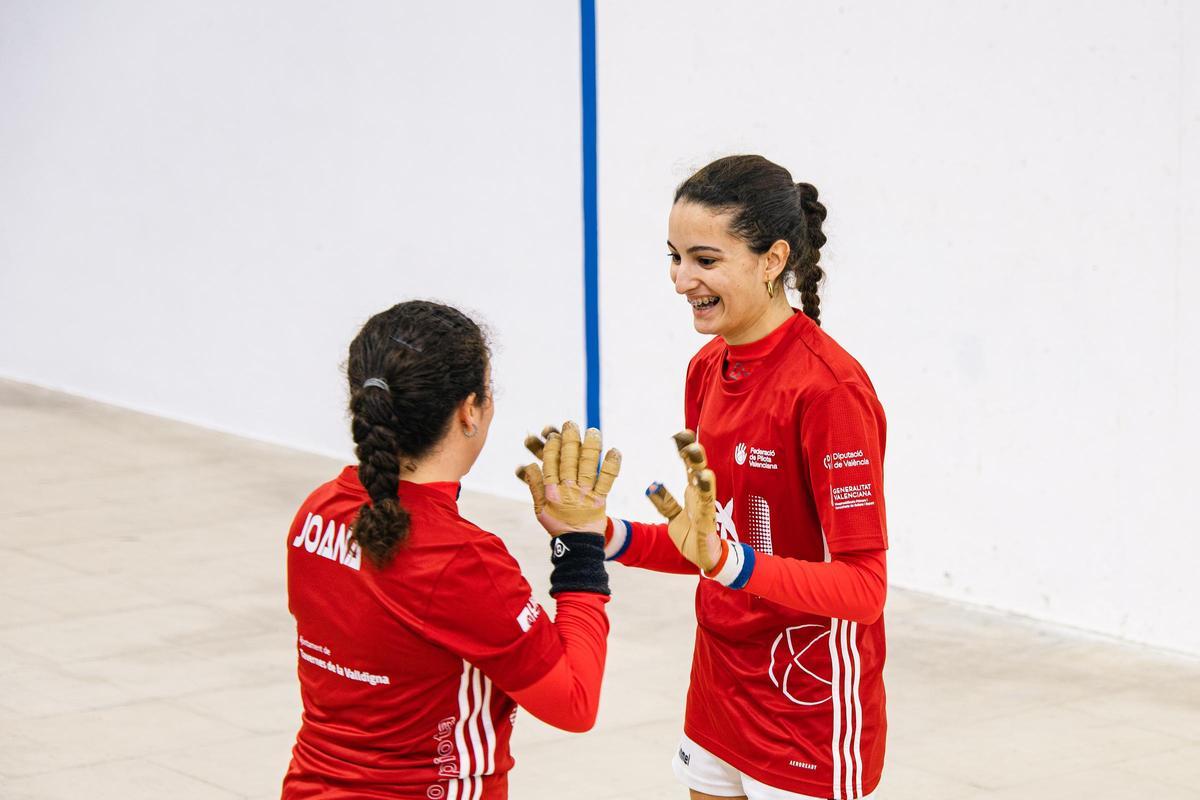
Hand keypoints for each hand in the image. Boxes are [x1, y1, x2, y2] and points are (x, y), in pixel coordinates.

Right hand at [516, 421, 620, 535]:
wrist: (577, 545)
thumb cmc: (557, 524)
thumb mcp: (540, 509)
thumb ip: (534, 487)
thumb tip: (528, 465)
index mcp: (551, 491)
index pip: (551, 463)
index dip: (553, 447)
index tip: (555, 434)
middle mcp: (568, 489)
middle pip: (569, 459)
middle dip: (570, 439)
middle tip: (571, 424)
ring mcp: (585, 494)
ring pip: (588, 465)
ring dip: (591, 446)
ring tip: (593, 431)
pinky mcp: (600, 499)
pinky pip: (607, 479)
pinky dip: (612, 465)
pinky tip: (614, 451)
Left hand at [646, 430, 721, 570]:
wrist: (705, 559)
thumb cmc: (693, 536)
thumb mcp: (673, 518)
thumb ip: (664, 503)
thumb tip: (651, 487)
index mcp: (692, 493)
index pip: (688, 466)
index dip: (685, 450)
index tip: (679, 434)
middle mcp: (700, 496)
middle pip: (698, 469)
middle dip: (694, 454)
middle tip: (687, 438)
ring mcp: (705, 508)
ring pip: (704, 485)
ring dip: (700, 470)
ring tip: (695, 455)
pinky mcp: (707, 522)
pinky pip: (706, 505)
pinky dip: (704, 493)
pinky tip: (704, 480)